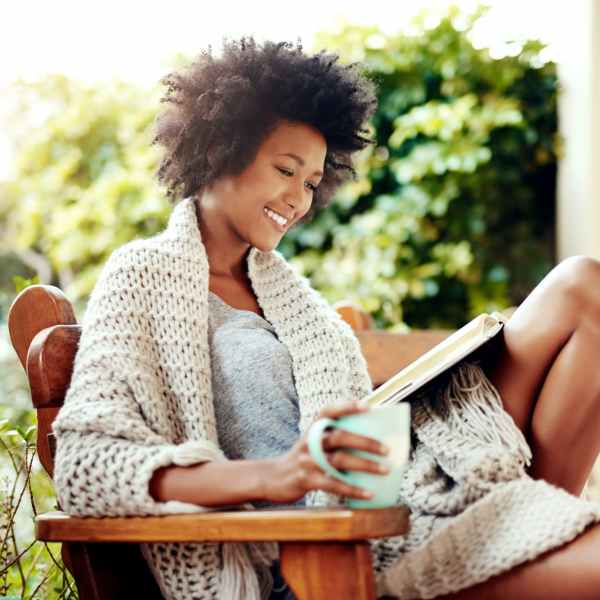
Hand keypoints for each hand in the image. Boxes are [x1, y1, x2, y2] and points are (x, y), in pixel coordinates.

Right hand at [263, 401, 390, 503]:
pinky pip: (332, 484)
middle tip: (386, 449)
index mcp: (314, 428)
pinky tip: (368, 494)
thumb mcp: (314, 442)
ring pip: (338, 460)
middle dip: (365, 442)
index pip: (329, 410)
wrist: (273, 478)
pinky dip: (352, 489)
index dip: (347, 406)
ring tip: (384, 470)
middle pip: (339, 437)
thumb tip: (373, 441)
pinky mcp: (305, 479)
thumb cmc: (305, 459)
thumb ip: (334, 438)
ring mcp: (306, 460)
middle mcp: (309, 440)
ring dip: (364, 465)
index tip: (368, 407)